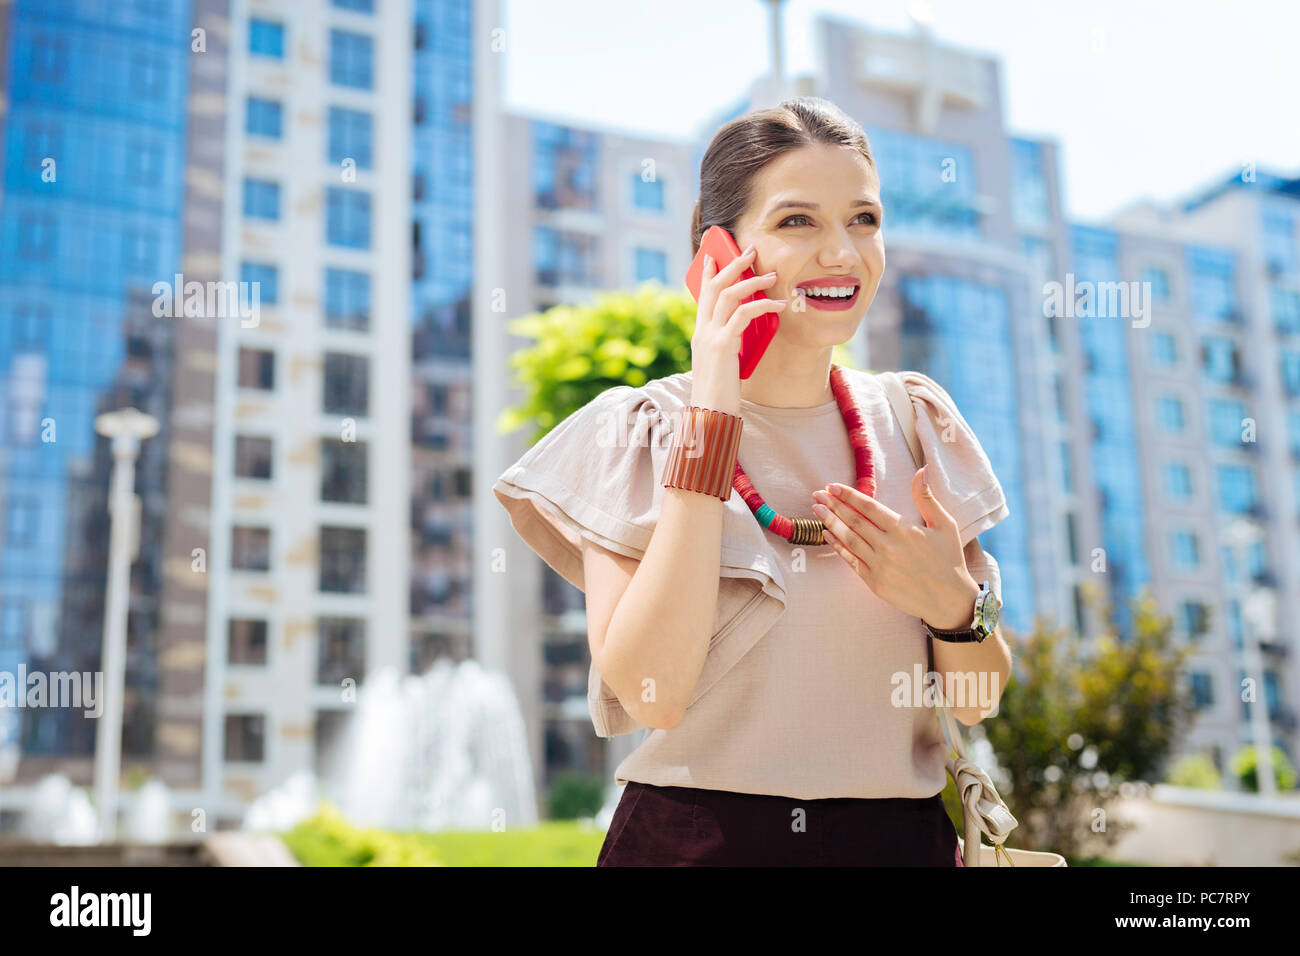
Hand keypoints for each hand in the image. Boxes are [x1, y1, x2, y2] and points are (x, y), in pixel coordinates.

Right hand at [689, 245, 787, 413]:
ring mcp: (710, 336)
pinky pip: (744, 314)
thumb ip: (726, 345)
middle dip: (733, 265)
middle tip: (751, 250)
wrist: (709, 414)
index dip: (707, 273)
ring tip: (772, 274)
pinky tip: (778, 305)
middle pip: (715, 287)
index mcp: (700, 334)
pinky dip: (763, 305)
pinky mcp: (723, 345)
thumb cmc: (718, 393)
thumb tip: (741, 334)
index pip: (701, 295)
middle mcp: (702, 330)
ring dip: (752, 280)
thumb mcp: (720, 364)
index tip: (713, 254)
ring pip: (729, 295)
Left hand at [811, 464, 978, 628]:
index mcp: (903, 529)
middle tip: (817, 493)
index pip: (869, 507)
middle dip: (833, 505)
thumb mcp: (944, 525)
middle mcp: (888, 546)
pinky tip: (827, 535)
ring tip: (816, 509)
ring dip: (830, 523)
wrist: (950, 600)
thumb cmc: (948, 560)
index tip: (833, 486)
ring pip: (849, 539)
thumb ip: (926, 497)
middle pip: (854, 521)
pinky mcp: (874, 582)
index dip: (849, 495)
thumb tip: (921, 470)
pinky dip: (838, 547)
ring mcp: (879, 565)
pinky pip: (851, 561)